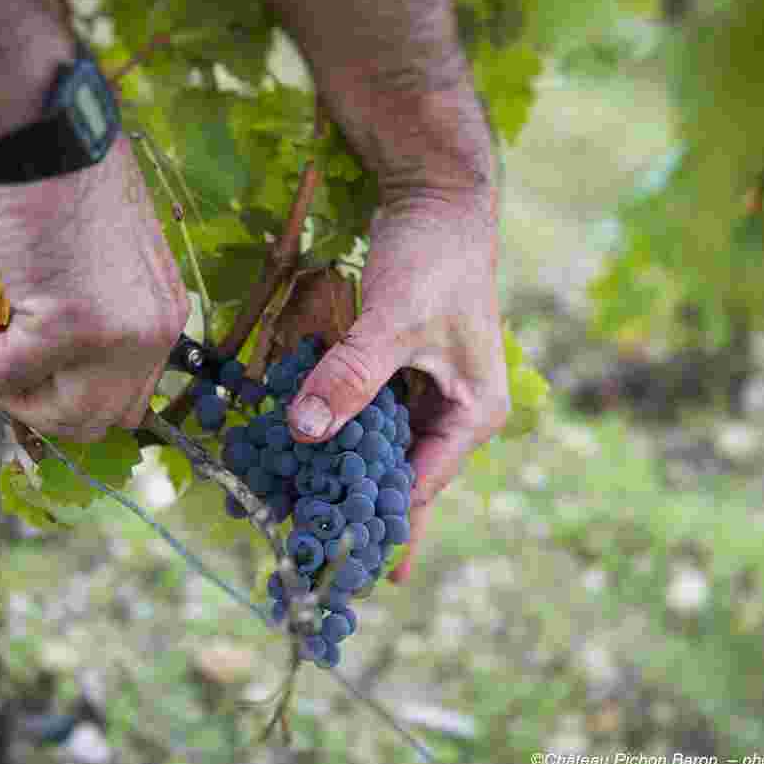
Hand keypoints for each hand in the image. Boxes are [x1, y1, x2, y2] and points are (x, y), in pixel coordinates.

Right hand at [0, 135, 189, 440]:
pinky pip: (1, 372)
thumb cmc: (57, 171)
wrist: (38, 124)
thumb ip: (81, 306)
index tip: (7, 371)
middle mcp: (157, 328)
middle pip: (93, 417)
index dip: (59, 392)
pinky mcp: (74, 328)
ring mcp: (121, 333)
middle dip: (26, 402)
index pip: (124, 394)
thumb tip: (34, 357)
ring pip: (55, 413)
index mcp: (164, 309)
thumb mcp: (88, 256)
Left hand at [286, 189, 509, 582]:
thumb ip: (352, 375)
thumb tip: (305, 431)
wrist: (434, 197)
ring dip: (336, 477)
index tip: (333, 566)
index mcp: (471, 417)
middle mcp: (451, 415)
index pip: (418, 490)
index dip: (375, 528)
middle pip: (397, 480)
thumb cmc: (433, 259)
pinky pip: (359, 418)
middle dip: (354, 514)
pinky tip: (293, 456)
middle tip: (306, 559)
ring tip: (293, 518)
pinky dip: (329, 434)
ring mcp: (422, 396)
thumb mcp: (395, 321)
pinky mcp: (394, 374)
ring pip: (374, 452)